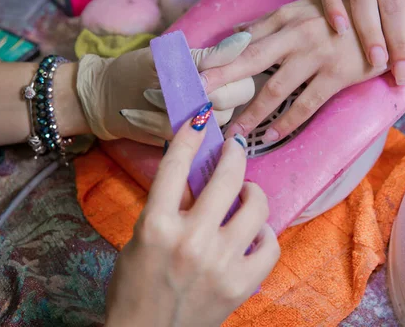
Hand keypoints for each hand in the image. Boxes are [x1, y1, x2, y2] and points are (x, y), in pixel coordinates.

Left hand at [76, 32, 255, 145]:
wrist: (104, 98)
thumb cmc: (135, 71)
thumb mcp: (167, 58)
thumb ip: (206, 57)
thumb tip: (244, 40)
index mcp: (217, 71)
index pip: (244, 75)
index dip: (224, 77)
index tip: (197, 77)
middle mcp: (217, 97)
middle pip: (236, 101)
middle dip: (203, 97)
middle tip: (171, 89)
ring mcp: (202, 121)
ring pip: (214, 122)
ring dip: (178, 111)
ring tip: (150, 98)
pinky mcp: (186, 141)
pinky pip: (187, 137)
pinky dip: (160, 125)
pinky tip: (141, 115)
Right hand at [105, 120, 279, 326]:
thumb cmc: (135, 287)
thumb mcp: (139, 239)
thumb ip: (168, 207)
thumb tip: (196, 174)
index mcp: (155, 226)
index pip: (175, 166)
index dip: (190, 135)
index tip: (202, 117)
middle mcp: (190, 240)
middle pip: (225, 178)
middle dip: (235, 154)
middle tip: (237, 148)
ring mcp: (220, 263)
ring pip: (255, 207)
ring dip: (254, 192)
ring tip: (249, 193)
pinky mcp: (241, 284)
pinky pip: (270, 244)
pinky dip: (264, 234)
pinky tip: (254, 232)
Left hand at [202, 0, 386, 142]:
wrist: (389, 17)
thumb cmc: (341, 13)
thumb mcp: (304, 7)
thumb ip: (270, 22)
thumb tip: (235, 32)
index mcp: (286, 16)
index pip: (244, 39)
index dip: (219, 57)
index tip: (195, 73)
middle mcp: (296, 34)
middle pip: (250, 59)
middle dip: (221, 79)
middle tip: (198, 97)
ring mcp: (316, 55)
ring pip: (275, 89)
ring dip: (252, 113)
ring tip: (234, 133)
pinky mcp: (337, 74)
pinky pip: (306, 104)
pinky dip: (287, 122)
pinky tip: (271, 135)